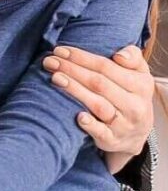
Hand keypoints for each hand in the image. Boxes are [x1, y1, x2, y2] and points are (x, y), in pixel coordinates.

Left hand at [42, 45, 154, 162]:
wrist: (136, 133)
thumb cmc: (129, 94)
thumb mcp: (138, 74)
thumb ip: (132, 57)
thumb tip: (119, 55)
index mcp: (141, 85)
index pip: (107, 67)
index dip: (81, 57)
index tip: (59, 50)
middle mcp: (134, 105)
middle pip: (99, 84)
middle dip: (72, 70)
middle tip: (49, 62)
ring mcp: (124, 124)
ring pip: (98, 105)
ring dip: (75, 90)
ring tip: (55, 78)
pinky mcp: (113, 140)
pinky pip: (102, 132)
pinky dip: (89, 125)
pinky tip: (77, 115)